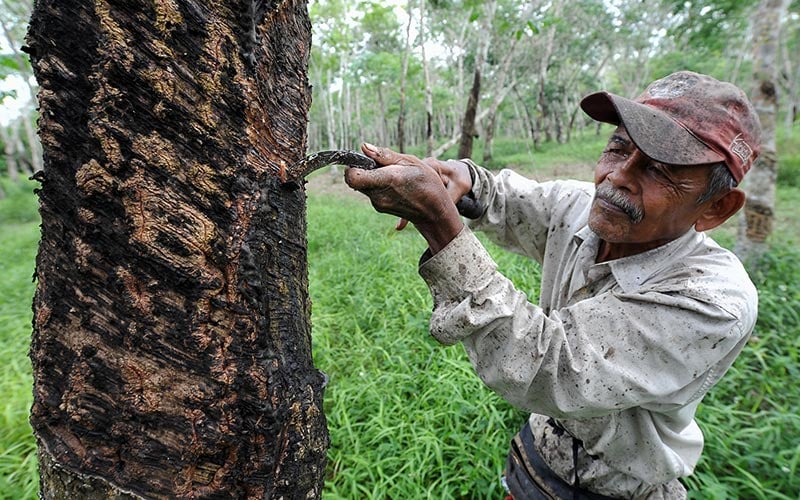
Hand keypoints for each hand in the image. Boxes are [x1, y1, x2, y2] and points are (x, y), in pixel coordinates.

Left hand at [344, 143, 465, 253]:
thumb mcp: (410, 162)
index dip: (352, 166)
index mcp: (386, 180)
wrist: (435, 211)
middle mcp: (379, 195)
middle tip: (380, 165)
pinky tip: (394, 185)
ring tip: (392, 175)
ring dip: (371, 177)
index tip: (364, 160)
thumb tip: (364, 147)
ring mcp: (378, 204)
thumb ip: (385, 155)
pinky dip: (377, 185)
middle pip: (355, 180)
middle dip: (363, 169)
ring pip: (362, 186)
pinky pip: (371, 192)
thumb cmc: (427, 183)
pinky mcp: (380, 208)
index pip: (352, 176)